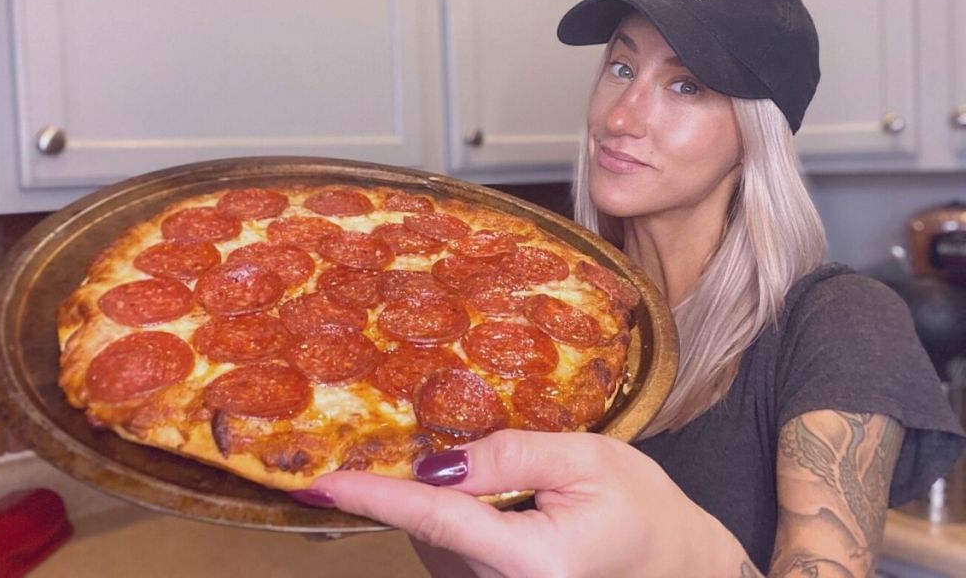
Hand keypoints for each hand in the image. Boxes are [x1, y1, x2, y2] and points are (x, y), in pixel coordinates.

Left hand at [293, 429, 734, 577]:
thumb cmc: (646, 513)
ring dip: (435, 498)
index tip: (323, 482)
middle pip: (429, 527)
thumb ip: (513, 456)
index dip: (375, 495)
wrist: (676, 570)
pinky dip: (450, 519)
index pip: (436, 517)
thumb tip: (438, 463)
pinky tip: (489, 496)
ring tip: (486, 469)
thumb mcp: (592, 462)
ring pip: (434, 540)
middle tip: (409, 435)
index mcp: (532, 562)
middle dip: (410, 481)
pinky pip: (449, 552)